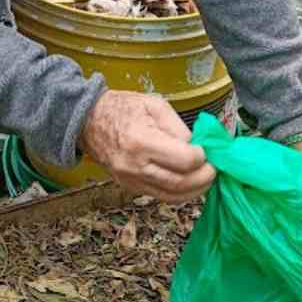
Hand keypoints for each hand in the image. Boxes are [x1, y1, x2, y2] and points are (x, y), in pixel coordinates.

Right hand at [79, 90, 215, 201]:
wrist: (86, 122)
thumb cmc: (122, 108)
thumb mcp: (154, 105)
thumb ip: (178, 127)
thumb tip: (196, 146)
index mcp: (141, 141)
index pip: (184, 160)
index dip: (202, 157)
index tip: (206, 150)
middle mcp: (135, 166)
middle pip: (181, 183)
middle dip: (205, 177)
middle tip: (214, 168)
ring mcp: (131, 180)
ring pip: (173, 195)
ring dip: (197, 190)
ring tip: (207, 177)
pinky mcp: (131, 187)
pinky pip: (162, 196)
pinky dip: (181, 193)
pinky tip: (191, 182)